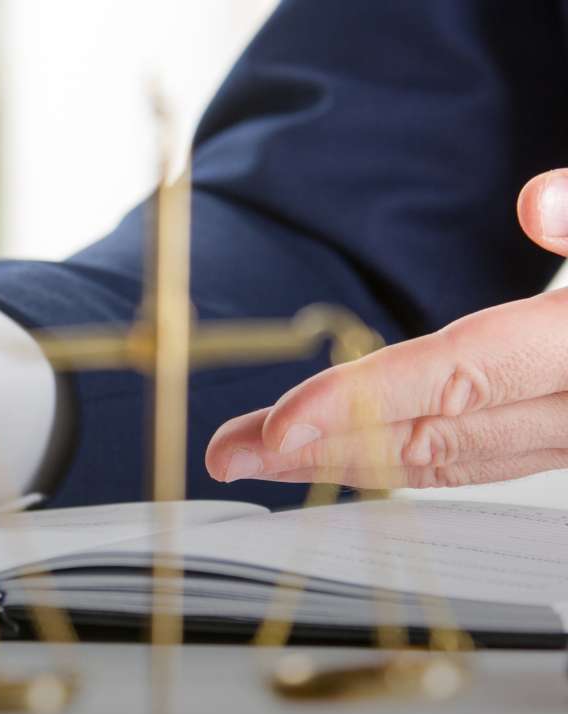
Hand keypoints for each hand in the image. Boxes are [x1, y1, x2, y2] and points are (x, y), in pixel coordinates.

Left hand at [206, 169, 567, 489]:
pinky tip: (338, 454)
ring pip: (443, 463)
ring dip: (343, 462)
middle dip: (316, 449)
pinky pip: (469, 463)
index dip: (359, 401)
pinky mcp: (559, 438)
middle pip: (425, 436)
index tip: (277, 426)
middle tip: (229, 454)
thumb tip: (538, 199)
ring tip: (262, 460)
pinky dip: (395, 461)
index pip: (455, 377)